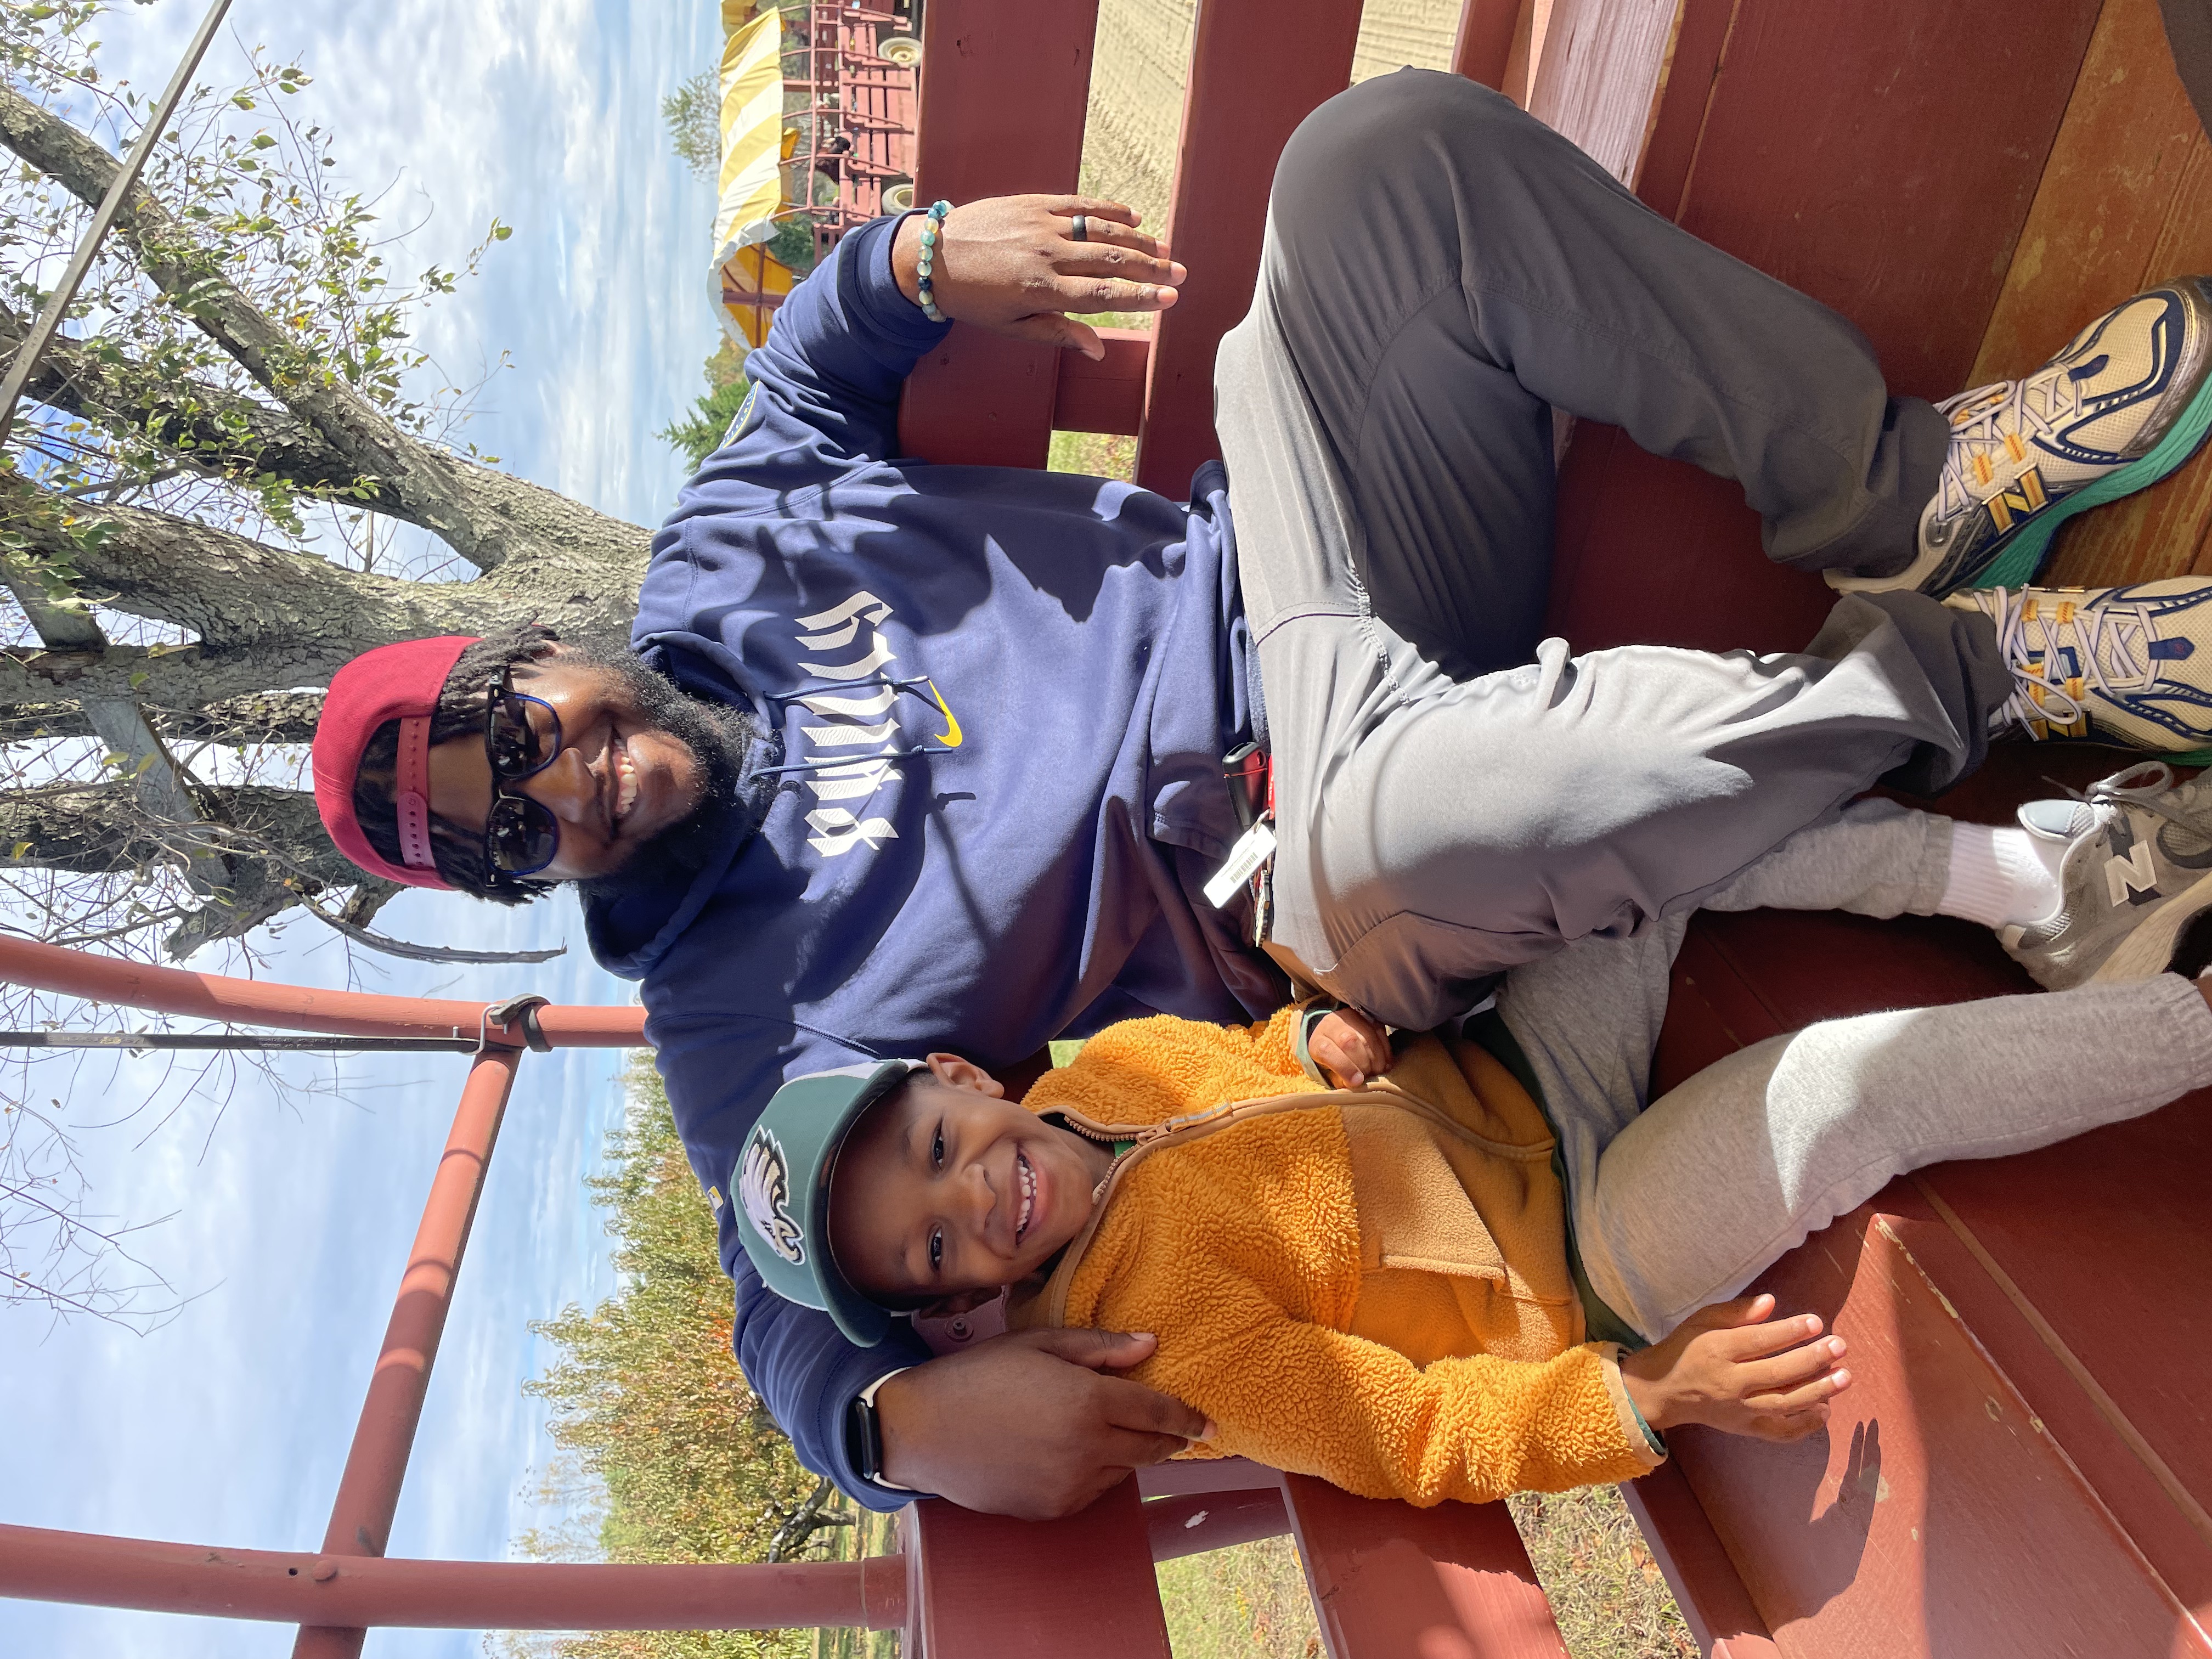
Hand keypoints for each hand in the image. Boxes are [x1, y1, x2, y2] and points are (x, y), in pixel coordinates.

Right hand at [875, 1328, 1214, 1518]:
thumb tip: (1150, 1345)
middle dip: (1171, 1439)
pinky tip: (1075, 1451)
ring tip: (1113, 1431)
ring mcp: (1070, 1485)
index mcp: (1087, 1402)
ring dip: (1130, 1452)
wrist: (922, 1431)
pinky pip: (1094, 1490)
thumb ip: (1100, 1348)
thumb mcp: (1038, 1345)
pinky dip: (1098, 1472)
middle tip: (1185, 1432)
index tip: (1210, 1424)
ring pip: (1123, 1470)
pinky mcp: (1052, 1508)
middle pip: (1150, 1448)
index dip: (1189, 1418)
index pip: (1159, 1413)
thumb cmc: (979, 1375)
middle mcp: (1086, 1449)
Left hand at [891, 194, 1184, 358]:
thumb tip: (1099, 351)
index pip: (1103, 296)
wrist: (932, 256)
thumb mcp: (1012, 327)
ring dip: (1137, 241)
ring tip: (1164, 250)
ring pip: (1100, 231)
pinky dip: (1108, 210)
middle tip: (1181, 274)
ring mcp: (1040, 225)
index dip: (1140, 297)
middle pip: (1111, 262)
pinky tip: (1132, 218)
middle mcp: (1046, 256)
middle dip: (1151, 268)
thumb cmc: (974, 300)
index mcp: (1042, 291)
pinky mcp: (1032, 203)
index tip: (1170, 299)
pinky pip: (1078, 204)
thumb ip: (1058, 334)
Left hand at [1309, 1007, 1391, 1088]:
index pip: (1326, 1050)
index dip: (1344, 1067)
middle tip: (1369, 1076)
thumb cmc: (1332, 1059)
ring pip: (1367, 1037)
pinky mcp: (1367, 1017)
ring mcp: (1351, 1018)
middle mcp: (1332, 1025)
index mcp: (1317, 1041)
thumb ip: (1338, 1078)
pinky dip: (1385, 1051)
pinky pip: (1380, 1032)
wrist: (1334, 1033)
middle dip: (1363, 1063)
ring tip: (1378, 1071)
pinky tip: (1385, 1063)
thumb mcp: (1328, 1071)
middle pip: (1349, 1041)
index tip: (1357, 1082)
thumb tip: (1354, 1084)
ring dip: (1377, 1058)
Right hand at [1619, 1294, 1850, 1443]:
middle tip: (1840, 1346)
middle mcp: (1729, 1383)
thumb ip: (1737, 1312)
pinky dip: (1805, 1425)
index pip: (1758, 1341)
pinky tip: (1826, 1410)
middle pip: (1777, 1373)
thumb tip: (1772, 1302)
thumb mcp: (1703, 1320)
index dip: (1790, 1332)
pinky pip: (1780, 1432)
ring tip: (1844, 1377)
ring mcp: (1739, 1410)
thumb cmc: (1687, 1348)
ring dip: (1818, 1391)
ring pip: (1784, 1404)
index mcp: (1716, 1351)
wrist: (1665, 1391)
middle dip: (1812, 1360)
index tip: (1816, 1323)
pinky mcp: (1745, 1429)